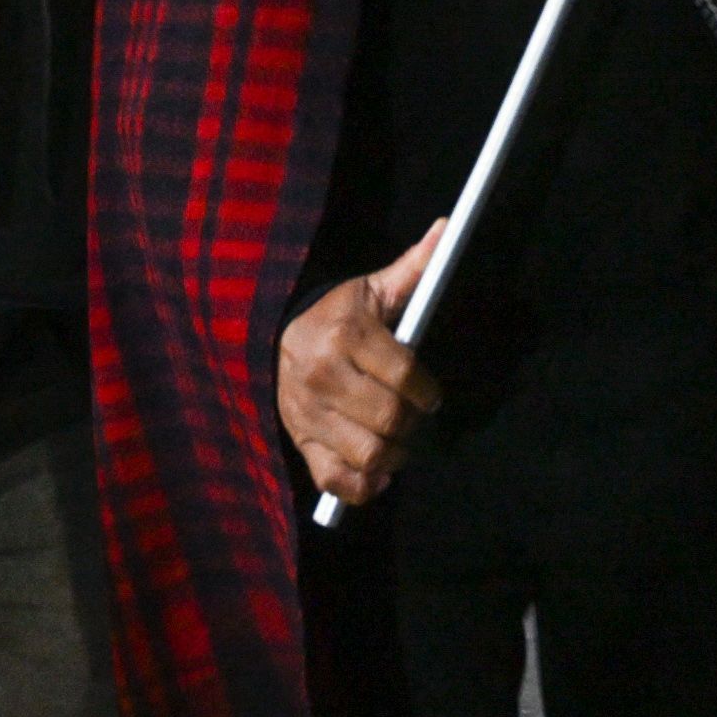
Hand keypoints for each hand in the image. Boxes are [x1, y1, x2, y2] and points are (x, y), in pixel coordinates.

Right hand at [278, 220, 446, 506]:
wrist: (270, 335)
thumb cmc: (336, 315)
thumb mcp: (371, 289)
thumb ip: (412, 267)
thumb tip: (447, 230)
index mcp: (343, 334)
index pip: (403, 376)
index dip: (428, 391)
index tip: (431, 394)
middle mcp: (321, 376)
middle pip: (389, 420)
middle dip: (414, 423)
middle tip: (416, 415)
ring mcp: (306, 414)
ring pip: (369, 455)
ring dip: (397, 454)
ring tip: (400, 439)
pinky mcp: (300, 442)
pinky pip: (337, 481)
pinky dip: (365, 485)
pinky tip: (379, 470)